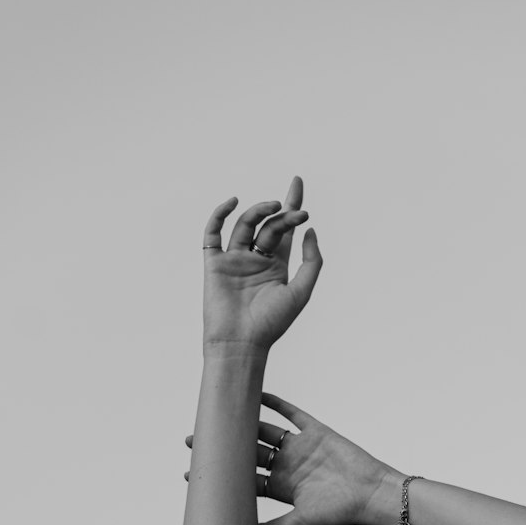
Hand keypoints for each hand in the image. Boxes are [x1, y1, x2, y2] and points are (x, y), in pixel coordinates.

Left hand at [184, 392, 397, 524]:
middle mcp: (288, 467)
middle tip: (192, 441)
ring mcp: (301, 448)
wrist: (372, 494)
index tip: (194, 473)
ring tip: (216, 417)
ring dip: (241, 425)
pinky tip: (255, 395)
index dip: (222, 478)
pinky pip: (293, 413)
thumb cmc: (339, 513)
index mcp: (282, 489)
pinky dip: (276, 403)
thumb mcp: (299, 523)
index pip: (245, 481)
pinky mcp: (316, 431)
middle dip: (223, 449)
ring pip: (265, 432)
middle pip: (249, 454)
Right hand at [201, 176, 321, 350]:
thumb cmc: (272, 323)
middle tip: (296, 211)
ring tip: (274, 207)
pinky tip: (233, 202)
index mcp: (277, 266)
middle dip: (283, 214)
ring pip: (245, 224)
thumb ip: (311, 261)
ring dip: (259, 211)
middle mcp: (256, 260)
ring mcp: (235, 259)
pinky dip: (220, 214)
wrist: (240, 342)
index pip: (285, 229)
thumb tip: (310, 230)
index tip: (298, 182)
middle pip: (269, 225)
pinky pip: (213, 233)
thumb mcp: (301, 292)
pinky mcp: (215, 263)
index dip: (292, 205)